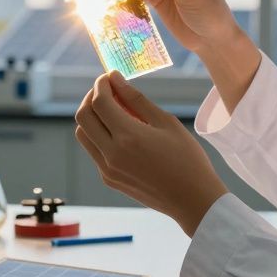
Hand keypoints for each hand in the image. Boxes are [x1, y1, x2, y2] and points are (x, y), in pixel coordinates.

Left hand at [74, 71, 228, 236]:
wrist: (193, 200)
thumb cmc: (187, 158)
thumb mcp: (166, 122)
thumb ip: (137, 100)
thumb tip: (116, 79)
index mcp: (128, 137)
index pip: (99, 102)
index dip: (101, 84)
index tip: (109, 76)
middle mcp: (112, 154)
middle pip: (83, 117)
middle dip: (91, 97)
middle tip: (107, 90)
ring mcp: (108, 169)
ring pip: (83, 135)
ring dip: (91, 117)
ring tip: (113, 110)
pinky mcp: (109, 180)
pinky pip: (94, 151)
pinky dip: (99, 135)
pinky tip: (120, 132)